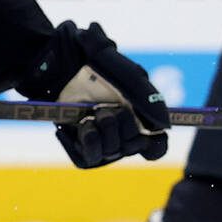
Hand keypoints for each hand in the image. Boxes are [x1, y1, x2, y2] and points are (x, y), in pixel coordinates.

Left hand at [21, 21, 168, 167]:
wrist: (58, 62)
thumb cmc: (94, 63)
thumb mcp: (126, 74)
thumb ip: (147, 96)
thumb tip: (163, 125)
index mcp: (141, 114)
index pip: (156, 146)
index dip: (154, 145)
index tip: (148, 134)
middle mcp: (123, 130)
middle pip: (134, 147)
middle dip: (122, 128)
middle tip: (105, 109)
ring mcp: (101, 138)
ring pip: (111, 152)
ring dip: (101, 135)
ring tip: (88, 117)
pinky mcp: (79, 144)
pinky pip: (86, 159)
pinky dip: (80, 145)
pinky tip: (67, 129)